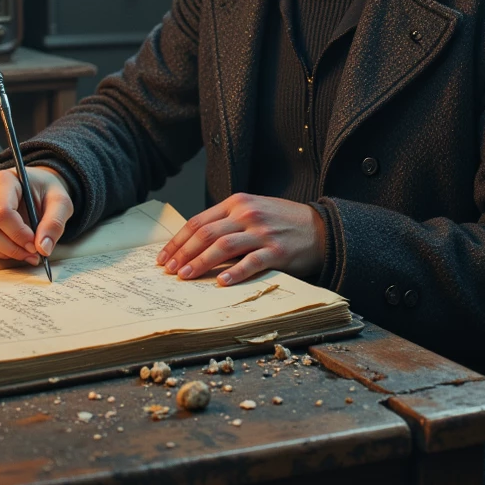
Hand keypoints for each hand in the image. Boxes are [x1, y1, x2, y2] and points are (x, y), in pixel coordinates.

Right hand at [0, 166, 73, 263]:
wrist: (33, 187)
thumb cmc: (45, 191)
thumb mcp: (60, 202)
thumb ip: (55, 223)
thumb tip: (43, 248)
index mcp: (4, 179)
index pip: (2, 212)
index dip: (18, 234)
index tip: (35, 245)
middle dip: (12, 248)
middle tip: (33, 254)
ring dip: (5, 253)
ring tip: (26, 253)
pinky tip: (14, 247)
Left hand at [156, 193, 324, 285]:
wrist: (320, 227)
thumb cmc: (283, 221)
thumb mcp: (253, 210)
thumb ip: (227, 221)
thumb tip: (195, 243)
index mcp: (237, 202)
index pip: (199, 221)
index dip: (178, 240)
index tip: (164, 256)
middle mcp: (247, 214)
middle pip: (207, 234)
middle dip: (184, 253)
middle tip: (169, 270)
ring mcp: (262, 233)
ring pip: (223, 246)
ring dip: (201, 262)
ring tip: (186, 276)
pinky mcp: (277, 252)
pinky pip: (251, 263)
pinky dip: (234, 272)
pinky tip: (221, 282)